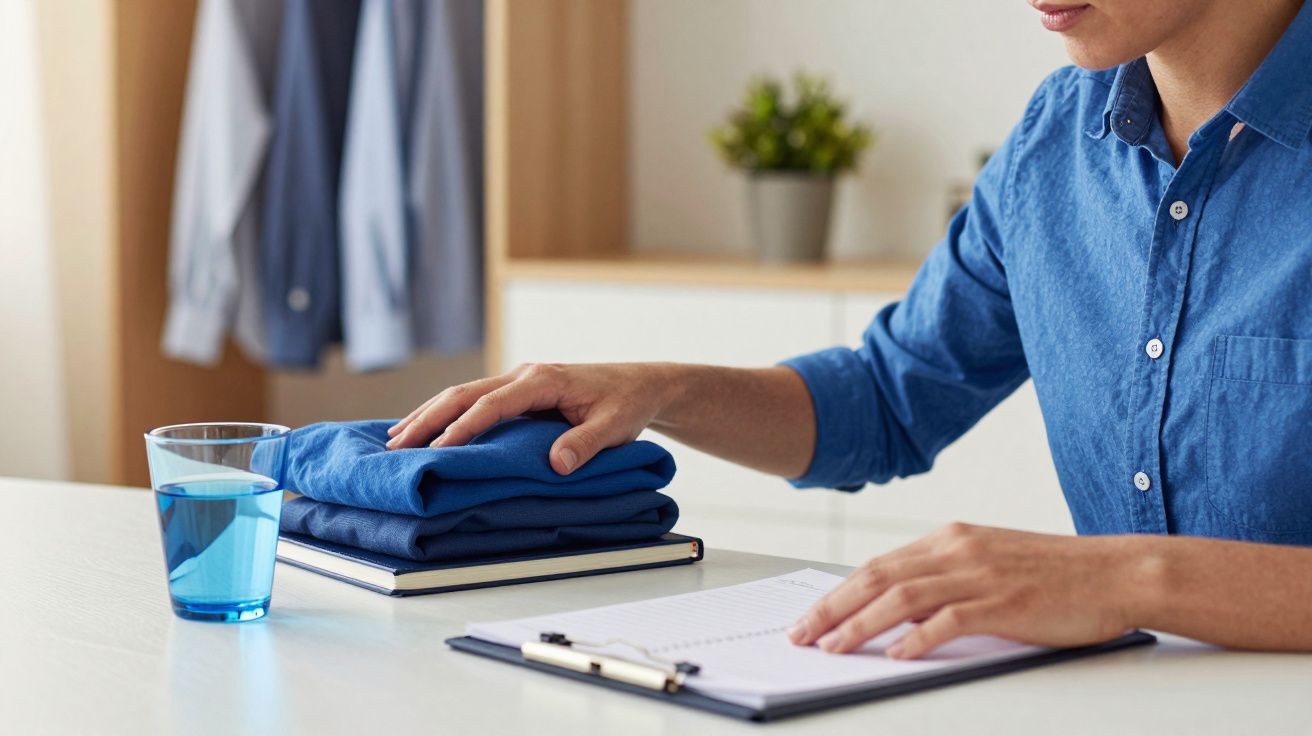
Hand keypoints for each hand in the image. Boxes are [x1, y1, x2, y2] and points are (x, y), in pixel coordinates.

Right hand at [385, 363, 676, 474]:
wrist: (640, 383)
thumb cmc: (627, 404)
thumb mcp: (615, 426)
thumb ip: (586, 444)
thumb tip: (556, 463)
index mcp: (542, 380)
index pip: (492, 405)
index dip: (463, 428)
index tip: (437, 449)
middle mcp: (524, 374)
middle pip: (464, 393)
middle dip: (427, 418)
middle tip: (395, 445)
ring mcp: (519, 380)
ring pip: (463, 394)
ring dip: (428, 414)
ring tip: (394, 438)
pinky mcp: (519, 390)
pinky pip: (474, 400)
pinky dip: (445, 413)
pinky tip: (425, 426)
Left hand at [788, 523, 1144, 658]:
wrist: (1117, 571)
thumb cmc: (1057, 574)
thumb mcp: (990, 562)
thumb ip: (947, 578)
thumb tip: (900, 611)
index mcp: (950, 538)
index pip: (879, 565)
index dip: (839, 592)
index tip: (812, 615)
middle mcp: (957, 549)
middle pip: (876, 577)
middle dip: (832, 608)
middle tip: (802, 634)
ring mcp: (979, 573)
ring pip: (901, 597)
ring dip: (859, 625)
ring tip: (832, 648)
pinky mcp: (1004, 601)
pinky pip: (949, 619)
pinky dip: (917, 638)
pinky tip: (896, 655)